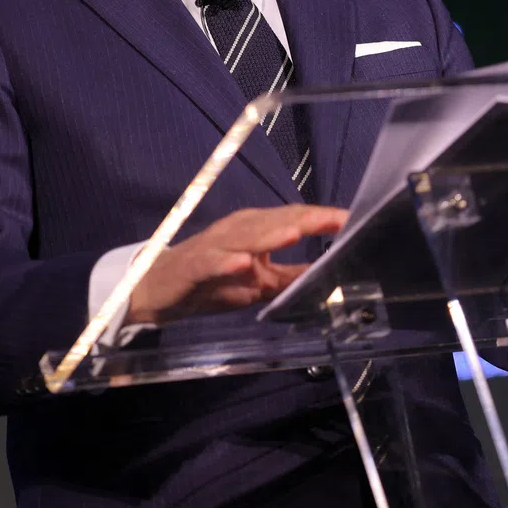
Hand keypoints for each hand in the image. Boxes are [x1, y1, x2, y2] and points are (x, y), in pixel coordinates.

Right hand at [127, 205, 347, 324]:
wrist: (156, 289)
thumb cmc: (210, 282)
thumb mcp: (257, 282)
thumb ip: (289, 277)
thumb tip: (327, 276)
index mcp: (254, 230)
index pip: (293, 219)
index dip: (321, 218)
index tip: (351, 219)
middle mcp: (237, 230)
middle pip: (275, 221)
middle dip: (306, 220)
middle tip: (336, 220)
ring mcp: (214, 245)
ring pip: (246, 236)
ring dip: (271, 234)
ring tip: (296, 232)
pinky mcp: (193, 265)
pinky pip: (212, 262)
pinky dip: (227, 262)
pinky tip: (244, 264)